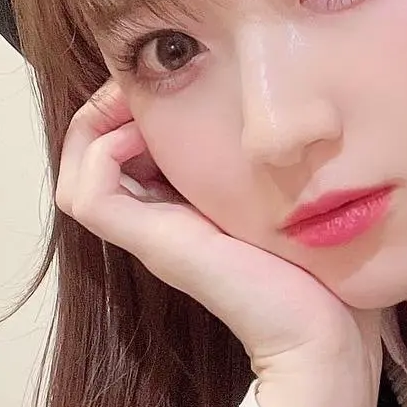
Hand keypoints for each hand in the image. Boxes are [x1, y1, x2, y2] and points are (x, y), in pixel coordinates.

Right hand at [55, 80, 385, 406]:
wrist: (325, 332)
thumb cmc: (325, 269)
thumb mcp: (294, 195)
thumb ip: (275, 164)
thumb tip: (284, 114)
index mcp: (192, 208)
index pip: (137, 143)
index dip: (140, 101)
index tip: (176, 74)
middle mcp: (163, 220)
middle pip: (99, 148)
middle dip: (115, 100)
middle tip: (148, 77)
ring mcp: (152, 234)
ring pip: (81, 164)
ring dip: (98, 118)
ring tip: (140, 97)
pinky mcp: (152, 243)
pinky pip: (87, 191)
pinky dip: (100, 150)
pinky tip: (148, 132)